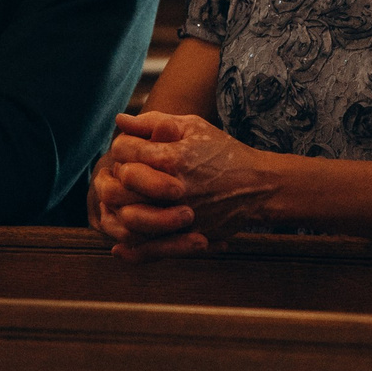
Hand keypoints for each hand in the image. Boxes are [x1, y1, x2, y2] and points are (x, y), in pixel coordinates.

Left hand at [93, 112, 277, 262]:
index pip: (124, 150)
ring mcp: (179, 217)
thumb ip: (154, 122)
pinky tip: (119, 244)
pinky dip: (130, 250)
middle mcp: (174, 189)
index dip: (122, 147)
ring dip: (118, 209)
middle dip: (115, 177)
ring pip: (128, 219)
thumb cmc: (222, 152)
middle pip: (120, 185)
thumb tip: (120, 120)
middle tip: (123, 175)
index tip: (129, 149)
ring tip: (124, 202)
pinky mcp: (185, 238)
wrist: (256, 186)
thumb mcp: (192, 127)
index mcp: (173, 157)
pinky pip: (148, 249)